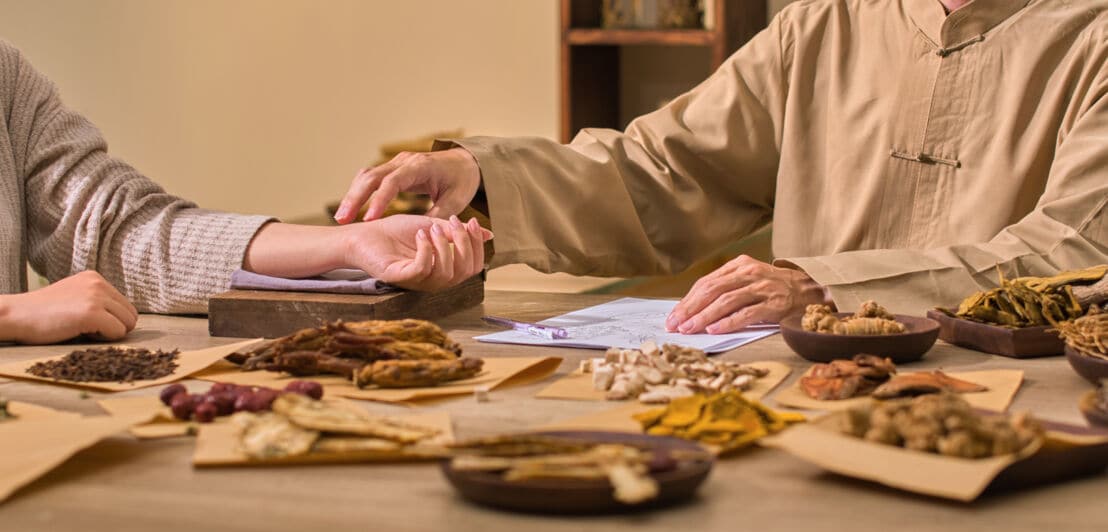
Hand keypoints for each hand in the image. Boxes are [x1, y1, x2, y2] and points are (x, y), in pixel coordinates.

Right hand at [0, 271, 137, 343]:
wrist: (14, 315)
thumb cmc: (41, 313)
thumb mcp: (73, 296)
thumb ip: (96, 301)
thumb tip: (124, 318)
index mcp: (95, 278)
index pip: (125, 305)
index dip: (110, 320)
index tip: (86, 321)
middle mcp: (98, 284)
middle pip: (131, 315)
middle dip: (114, 327)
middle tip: (85, 328)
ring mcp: (96, 297)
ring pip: (128, 324)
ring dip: (108, 333)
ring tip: (81, 329)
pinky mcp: (92, 313)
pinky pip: (117, 333)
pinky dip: (103, 339)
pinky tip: (80, 332)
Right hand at [334, 147, 481, 222]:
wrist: (465, 161)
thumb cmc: (462, 181)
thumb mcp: (456, 200)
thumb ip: (439, 217)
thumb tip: (423, 235)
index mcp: (420, 167)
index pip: (393, 182)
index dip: (379, 200)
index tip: (369, 220)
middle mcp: (404, 161)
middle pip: (372, 176)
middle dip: (355, 197)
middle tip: (341, 219)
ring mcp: (396, 163)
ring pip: (367, 176)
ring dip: (353, 196)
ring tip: (341, 218)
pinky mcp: (392, 168)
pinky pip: (370, 178)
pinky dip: (359, 192)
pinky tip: (350, 209)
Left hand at [341, 214, 491, 290]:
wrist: (365, 232)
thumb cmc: (397, 232)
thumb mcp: (434, 226)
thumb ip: (458, 232)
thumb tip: (489, 234)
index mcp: (444, 269)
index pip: (474, 267)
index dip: (477, 245)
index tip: (472, 220)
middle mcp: (434, 280)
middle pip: (465, 272)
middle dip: (464, 243)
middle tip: (451, 222)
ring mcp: (417, 281)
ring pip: (446, 273)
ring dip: (444, 245)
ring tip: (430, 228)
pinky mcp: (399, 277)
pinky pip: (423, 270)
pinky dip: (426, 250)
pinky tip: (420, 235)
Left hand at [665, 255, 829, 334]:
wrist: (812, 290)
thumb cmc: (775, 288)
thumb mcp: (749, 279)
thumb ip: (726, 289)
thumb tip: (694, 310)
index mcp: (740, 265)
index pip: (706, 283)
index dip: (687, 300)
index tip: (673, 316)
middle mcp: (750, 273)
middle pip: (712, 290)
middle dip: (690, 309)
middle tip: (675, 324)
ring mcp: (763, 288)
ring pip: (726, 301)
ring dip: (704, 316)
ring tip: (690, 329)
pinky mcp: (774, 304)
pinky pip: (746, 313)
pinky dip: (728, 322)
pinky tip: (714, 329)